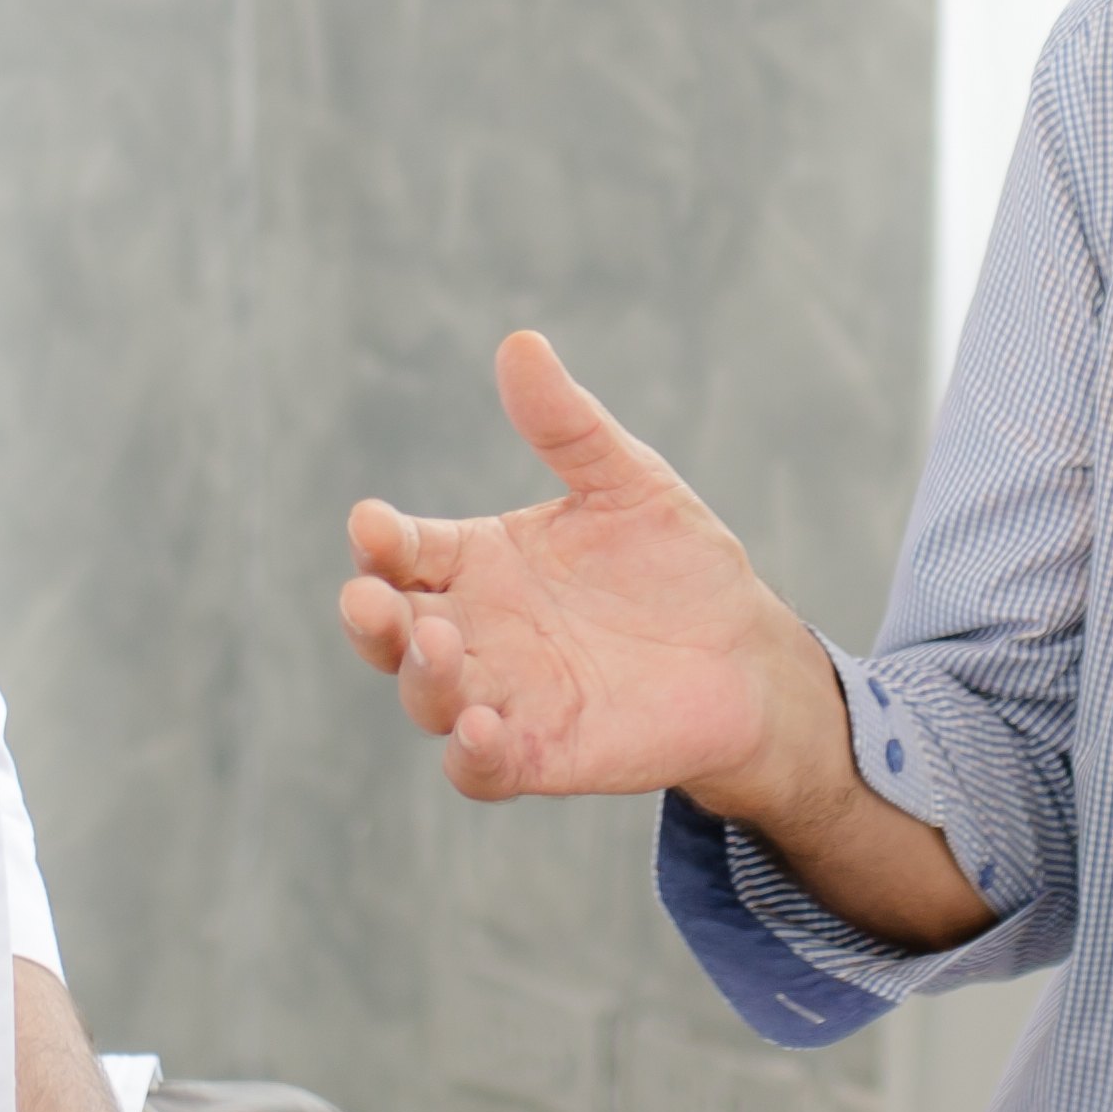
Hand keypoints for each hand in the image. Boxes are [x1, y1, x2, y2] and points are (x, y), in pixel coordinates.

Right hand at [339, 330, 824, 812]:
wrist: (744, 652)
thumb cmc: (675, 564)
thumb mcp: (627, 482)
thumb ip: (570, 425)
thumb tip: (522, 343)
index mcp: (477, 562)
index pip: (403, 552)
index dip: (380, 541)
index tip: (370, 522)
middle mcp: (474, 631)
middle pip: (393, 631)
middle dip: (372, 618)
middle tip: (368, 598)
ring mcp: (502, 696)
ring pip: (428, 698)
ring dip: (421, 679)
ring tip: (440, 647)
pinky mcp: (542, 754)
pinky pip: (483, 768)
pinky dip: (471, 755)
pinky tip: (480, 731)